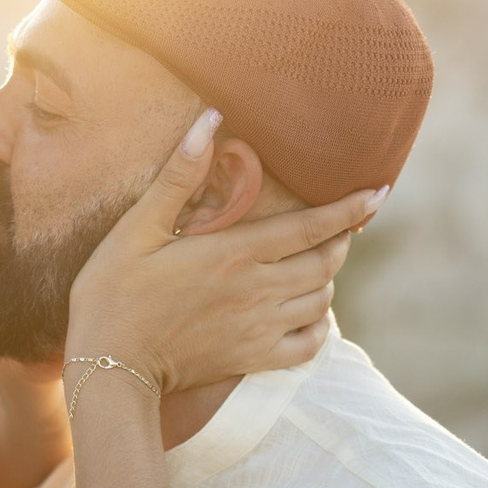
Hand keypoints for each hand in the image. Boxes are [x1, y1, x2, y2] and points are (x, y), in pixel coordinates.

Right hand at [67, 109, 385, 395]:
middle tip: (340, 226)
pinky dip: (319, 327)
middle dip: (341, 240)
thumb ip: (179, 175)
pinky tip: (309, 313)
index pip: (312, 227)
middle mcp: (258, 291)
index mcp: (235, 253)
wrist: (108, 367)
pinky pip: (309, 346)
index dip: (351, 209)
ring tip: (317, 263)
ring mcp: (259, 329)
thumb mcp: (137, 227)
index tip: (379, 192)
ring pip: (321, 300)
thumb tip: (210, 119)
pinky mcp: (253, 360)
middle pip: (326, 262)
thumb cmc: (113, 292)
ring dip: (327, 279)